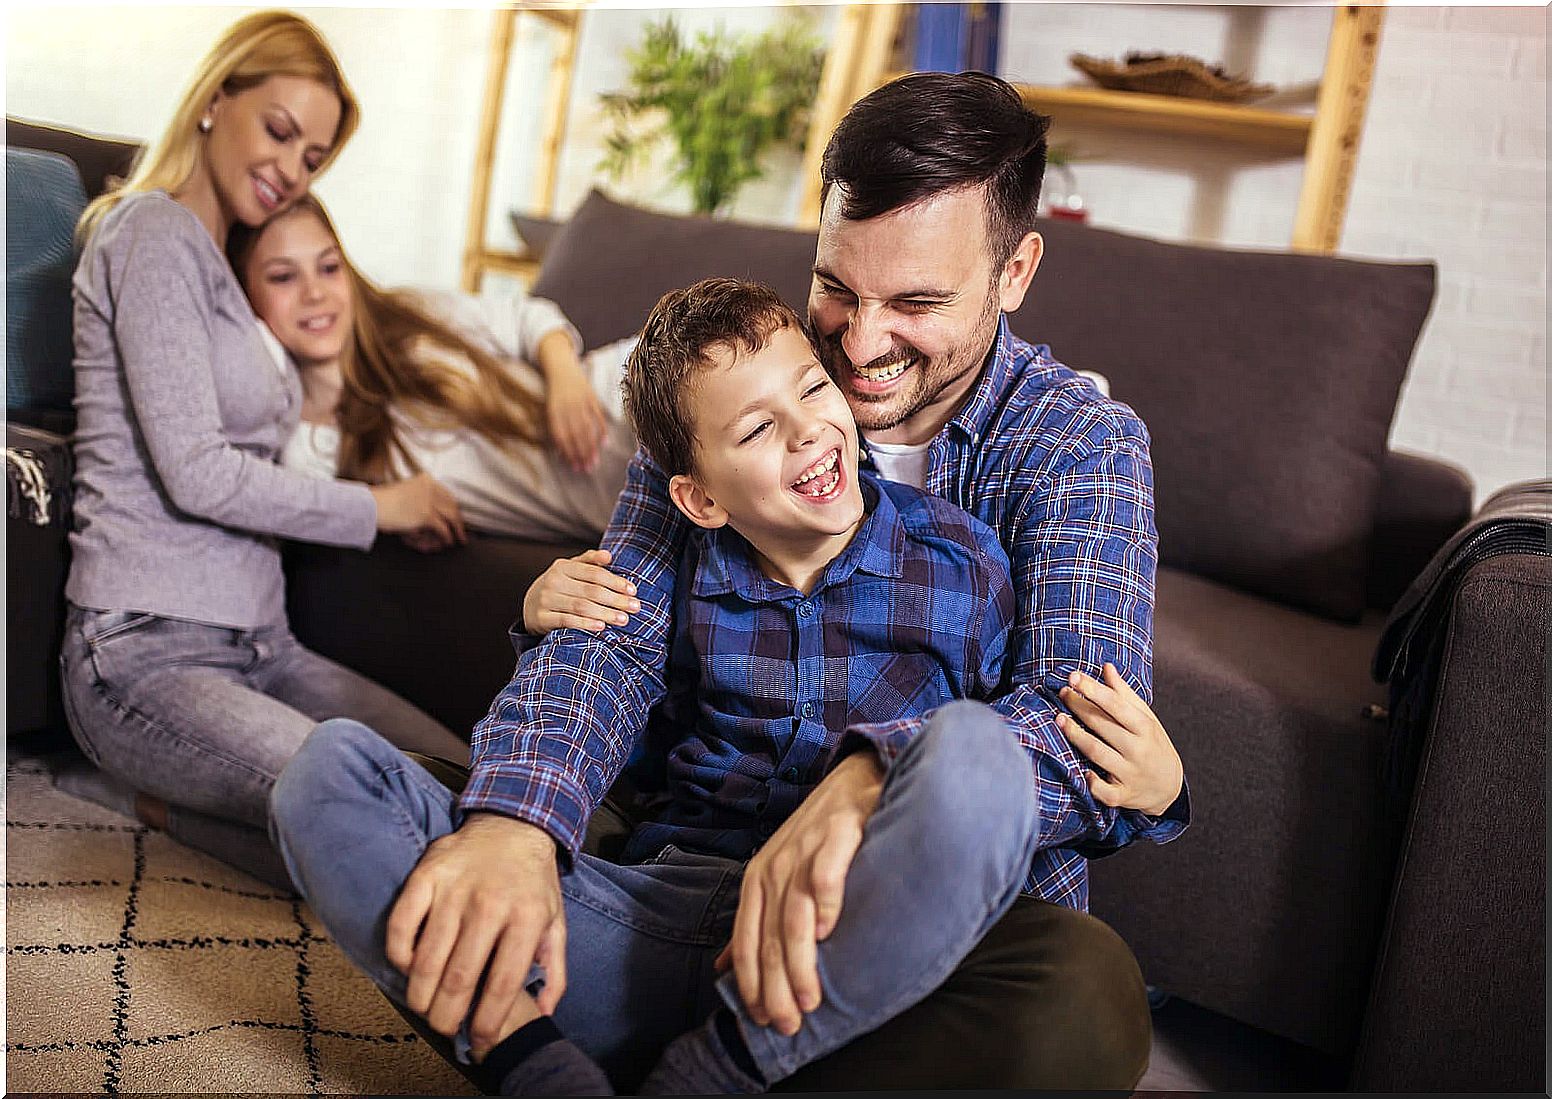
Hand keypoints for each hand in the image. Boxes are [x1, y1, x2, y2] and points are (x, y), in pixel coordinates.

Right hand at [371, 473, 466, 549]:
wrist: (371, 506)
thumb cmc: (382, 502)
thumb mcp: (405, 493)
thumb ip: (420, 497)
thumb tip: (435, 512)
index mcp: (425, 480)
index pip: (447, 495)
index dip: (454, 508)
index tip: (457, 517)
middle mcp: (430, 488)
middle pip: (452, 506)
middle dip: (458, 520)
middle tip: (463, 532)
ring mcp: (429, 501)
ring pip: (451, 518)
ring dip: (457, 530)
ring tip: (459, 539)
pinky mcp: (426, 515)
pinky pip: (443, 529)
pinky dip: (447, 537)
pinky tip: (447, 542)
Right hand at [384, 813, 565, 1058]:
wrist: (512, 824)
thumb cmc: (532, 882)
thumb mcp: (555, 921)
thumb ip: (554, 969)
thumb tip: (544, 1012)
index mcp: (526, 917)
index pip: (503, 983)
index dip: (487, 1020)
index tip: (478, 1040)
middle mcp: (490, 904)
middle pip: (459, 978)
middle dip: (447, 1016)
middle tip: (444, 1028)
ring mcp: (454, 889)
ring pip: (427, 959)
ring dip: (421, 995)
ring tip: (425, 1007)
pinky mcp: (426, 875)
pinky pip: (401, 925)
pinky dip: (400, 954)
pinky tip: (409, 967)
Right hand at [522, 549, 639, 633]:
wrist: (530, 605)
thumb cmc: (561, 586)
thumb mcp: (571, 569)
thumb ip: (590, 561)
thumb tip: (609, 555)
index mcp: (563, 566)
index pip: (595, 573)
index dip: (615, 582)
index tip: (633, 591)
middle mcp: (553, 581)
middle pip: (591, 591)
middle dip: (616, 600)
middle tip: (635, 607)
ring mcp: (545, 600)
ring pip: (580, 607)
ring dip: (605, 613)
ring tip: (624, 619)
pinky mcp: (541, 618)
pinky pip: (566, 621)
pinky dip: (585, 624)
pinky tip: (601, 627)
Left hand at [543, 356, 607, 473]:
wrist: (561, 367)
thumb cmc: (555, 394)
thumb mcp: (550, 409)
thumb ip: (556, 428)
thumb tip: (561, 453)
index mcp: (554, 412)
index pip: (562, 437)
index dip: (569, 453)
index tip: (574, 467)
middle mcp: (567, 408)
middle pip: (576, 435)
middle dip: (582, 454)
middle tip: (587, 469)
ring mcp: (580, 402)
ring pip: (587, 428)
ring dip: (591, 447)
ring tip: (595, 461)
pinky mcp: (591, 398)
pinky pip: (597, 417)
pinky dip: (602, 430)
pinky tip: (605, 443)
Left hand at [714, 751, 883, 1035]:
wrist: (852, 780)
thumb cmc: (816, 838)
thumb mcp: (776, 877)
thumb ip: (754, 923)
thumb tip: (723, 970)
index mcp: (756, 882)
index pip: (745, 942)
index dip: (751, 984)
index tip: (763, 1021)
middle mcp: (774, 868)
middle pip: (769, 938)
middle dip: (776, 987)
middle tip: (789, 1025)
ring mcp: (803, 851)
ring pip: (793, 916)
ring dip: (799, 962)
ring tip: (810, 999)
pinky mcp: (837, 835)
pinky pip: (823, 875)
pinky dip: (824, 904)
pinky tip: (831, 932)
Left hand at [1056, 663, 1182, 816]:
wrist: (1170, 787)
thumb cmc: (1152, 745)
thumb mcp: (1145, 718)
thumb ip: (1124, 694)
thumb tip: (1106, 666)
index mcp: (1145, 728)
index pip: (1116, 705)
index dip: (1093, 690)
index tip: (1073, 677)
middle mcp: (1138, 750)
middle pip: (1103, 725)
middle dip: (1080, 707)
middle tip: (1063, 693)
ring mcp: (1130, 774)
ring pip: (1098, 753)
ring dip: (1076, 735)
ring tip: (1058, 719)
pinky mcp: (1123, 795)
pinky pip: (1105, 791)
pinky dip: (1093, 783)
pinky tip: (1082, 772)